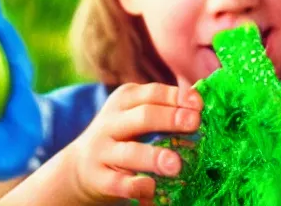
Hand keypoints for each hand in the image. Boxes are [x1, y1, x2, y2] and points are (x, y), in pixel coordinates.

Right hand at [65, 82, 202, 204]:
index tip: (199, 105)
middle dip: (170, 119)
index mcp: (124, 100)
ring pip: (130, 152)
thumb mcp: (135, 114)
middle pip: (143, 117)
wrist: (81, 165)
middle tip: (194, 124)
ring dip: (154, 158)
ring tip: (176, 165)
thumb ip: (163, 108)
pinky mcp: (98, 178)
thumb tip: (199, 105)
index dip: (177, 97)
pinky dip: (137, 186)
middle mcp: (111, 122)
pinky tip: (153, 187)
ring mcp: (102, 151)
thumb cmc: (122, 137)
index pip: (152, 93)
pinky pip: (119, 183)